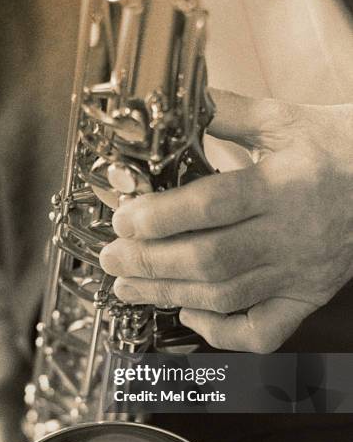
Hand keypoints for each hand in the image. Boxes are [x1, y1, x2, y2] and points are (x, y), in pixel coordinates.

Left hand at [100, 90, 352, 352]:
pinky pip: (264, 332)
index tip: (123, 220)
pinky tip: (191, 315)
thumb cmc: (338, 146)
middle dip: (151, 263)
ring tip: (129, 287)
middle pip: (211, 260)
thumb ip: (226, 114)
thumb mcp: (284, 118)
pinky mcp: (306, 297)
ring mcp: (300, 274)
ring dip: (169, 295)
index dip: (161, 217)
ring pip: (227, 297)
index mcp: (285, 184)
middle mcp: (292, 235)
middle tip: (112, 259)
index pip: (213, 206)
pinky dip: (222, 332)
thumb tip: (171, 109)